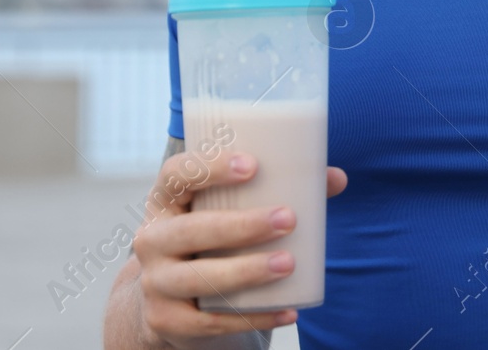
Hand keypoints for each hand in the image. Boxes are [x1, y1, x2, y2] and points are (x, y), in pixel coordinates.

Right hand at [129, 148, 347, 346]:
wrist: (170, 301)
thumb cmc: (210, 241)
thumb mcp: (226, 212)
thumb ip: (278, 191)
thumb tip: (336, 178)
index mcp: (165, 201)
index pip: (177, 175)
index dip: (210, 167)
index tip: (253, 165)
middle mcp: (151, 240)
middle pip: (191, 230)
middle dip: (242, 226)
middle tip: (288, 219)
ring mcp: (155, 283)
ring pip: (200, 278)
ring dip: (247, 271)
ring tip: (288, 264)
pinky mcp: (167, 321)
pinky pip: (211, 322)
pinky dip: (253, 317)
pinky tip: (288, 310)